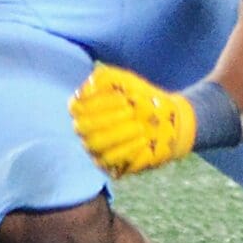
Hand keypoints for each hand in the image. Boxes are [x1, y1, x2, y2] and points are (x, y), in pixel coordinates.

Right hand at [69, 64, 195, 175]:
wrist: (165, 118)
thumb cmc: (139, 96)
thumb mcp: (124, 80)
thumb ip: (104, 78)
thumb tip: (87, 88)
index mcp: (84, 108)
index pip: (77, 107)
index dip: (99, 102)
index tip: (124, 97)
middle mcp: (86, 130)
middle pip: (85, 127)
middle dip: (109, 118)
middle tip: (131, 111)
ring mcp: (95, 149)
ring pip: (96, 144)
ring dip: (119, 133)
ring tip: (140, 125)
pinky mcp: (109, 165)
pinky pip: (111, 160)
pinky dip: (127, 148)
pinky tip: (143, 139)